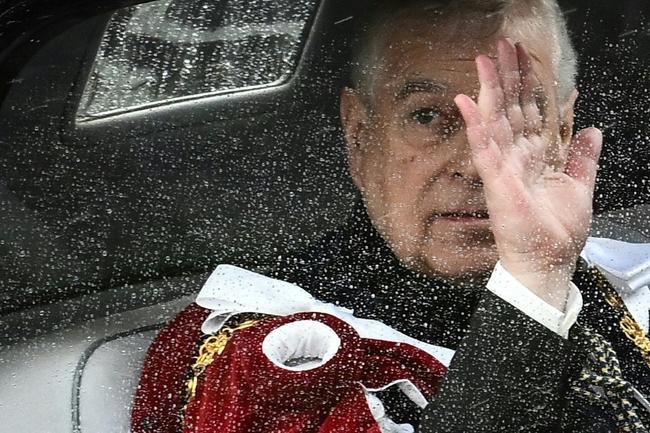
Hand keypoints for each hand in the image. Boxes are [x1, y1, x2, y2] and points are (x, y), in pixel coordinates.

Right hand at [454, 39, 601, 309]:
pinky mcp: (496, 181)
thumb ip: (583, 157)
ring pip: (495, 121)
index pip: (531, 111)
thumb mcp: (580, 186)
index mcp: (536, 156)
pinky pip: (484, 149)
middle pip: (511, 108)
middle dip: (507, 76)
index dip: (529, 84)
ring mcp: (503, 167)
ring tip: (484, 61)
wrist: (548, 261)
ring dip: (489, 90)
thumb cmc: (557, 232)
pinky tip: (467, 103)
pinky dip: (475, 125)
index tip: (526, 56)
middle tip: (502, 45)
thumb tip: (591, 129)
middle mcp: (516, 157)